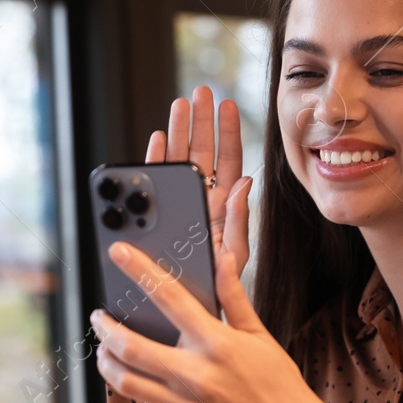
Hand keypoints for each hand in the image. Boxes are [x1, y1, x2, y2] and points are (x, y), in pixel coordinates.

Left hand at [91, 240, 347, 402]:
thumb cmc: (278, 383)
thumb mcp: (260, 336)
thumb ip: (234, 299)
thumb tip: (223, 259)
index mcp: (217, 344)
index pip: (169, 298)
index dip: (140, 270)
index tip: (119, 252)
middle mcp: (197, 375)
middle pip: (131, 347)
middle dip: (106, 328)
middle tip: (98, 318)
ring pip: (127, 382)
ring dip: (107, 362)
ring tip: (105, 351)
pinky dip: (143, 392)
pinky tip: (148, 383)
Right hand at [148, 86, 251, 272]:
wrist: (188, 308)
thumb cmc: (217, 286)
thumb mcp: (234, 254)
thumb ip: (239, 220)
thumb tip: (246, 184)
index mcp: (223, 207)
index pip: (227, 162)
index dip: (228, 132)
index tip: (227, 104)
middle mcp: (201, 201)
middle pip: (202, 153)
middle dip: (201, 122)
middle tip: (200, 93)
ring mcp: (179, 205)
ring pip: (178, 162)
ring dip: (178, 132)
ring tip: (178, 105)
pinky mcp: (157, 214)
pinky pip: (156, 182)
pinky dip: (155, 159)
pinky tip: (156, 138)